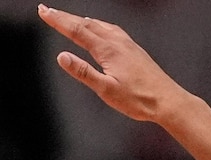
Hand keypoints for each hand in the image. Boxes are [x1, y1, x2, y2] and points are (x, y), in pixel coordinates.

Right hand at [38, 5, 190, 123]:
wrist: (167, 100)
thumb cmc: (138, 99)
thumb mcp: (106, 90)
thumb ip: (83, 72)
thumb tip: (62, 57)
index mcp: (108, 50)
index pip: (77, 30)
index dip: (58, 20)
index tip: (43, 12)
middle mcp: (118, 42)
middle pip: (86, 23)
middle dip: (64, 16)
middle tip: (46, 10)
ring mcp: (127, 43)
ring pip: (98, 24)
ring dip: (80, 19)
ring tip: (66, 17)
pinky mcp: (133, 49)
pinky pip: (110, 29)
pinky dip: (97, 24)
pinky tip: (98, 27)